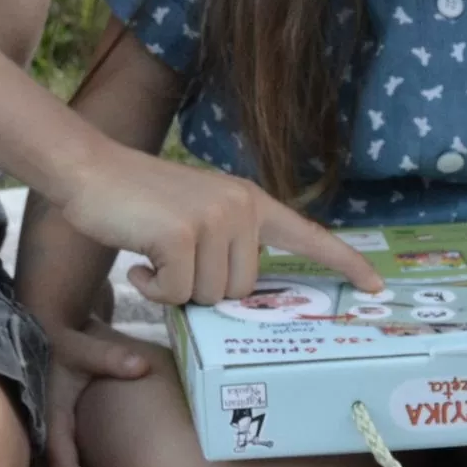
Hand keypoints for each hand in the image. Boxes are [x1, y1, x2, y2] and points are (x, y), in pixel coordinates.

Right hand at [42, 320, 151, 466]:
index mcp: (51, 416)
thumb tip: (142, 365)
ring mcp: (49, 428)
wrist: (43, 329)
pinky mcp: (58, 426)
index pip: (61, 463)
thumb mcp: (84, 346)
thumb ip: (111, 357)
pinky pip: (67, 458)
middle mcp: (45, 427)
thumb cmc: (63, 340)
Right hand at [54, 145, 383, 304]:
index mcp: (250, 201)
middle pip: (242, 289)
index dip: (345, 263)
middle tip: (170, 257)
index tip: (377, 286)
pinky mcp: (182, 234)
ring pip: (210, 296)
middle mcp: (241, 207)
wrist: (89, 171)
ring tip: (152, 252)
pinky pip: (177, 293)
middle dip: (202, 287)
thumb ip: (226, 245)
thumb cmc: (136, 202)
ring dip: (174, 288)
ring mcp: (214, 218)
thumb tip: (238, 296)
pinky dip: (152, 288)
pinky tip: (137, 259)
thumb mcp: (195, 217)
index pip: (308, 236)